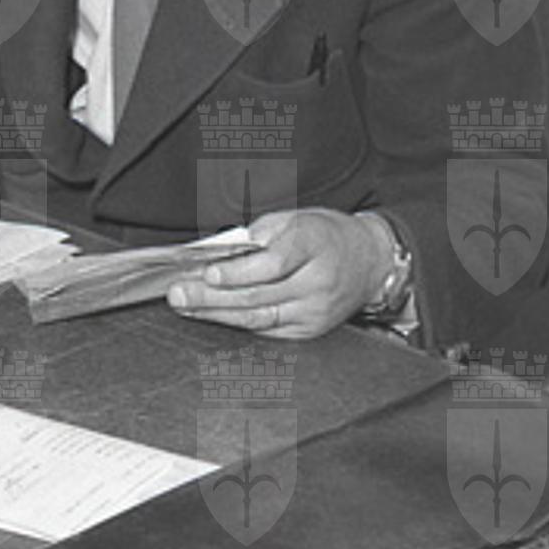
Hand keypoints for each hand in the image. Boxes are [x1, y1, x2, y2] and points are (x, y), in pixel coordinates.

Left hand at [167, 208, 390, 339]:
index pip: (273, 263)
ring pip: (259, 318)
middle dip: (211, 297)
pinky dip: (237, 323)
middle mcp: (318, 282)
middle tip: (179, 294)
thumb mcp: (298, 217)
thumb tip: (222, 249)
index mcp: (316, 244)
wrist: (370, 263)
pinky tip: (213, 315)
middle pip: (258, 295)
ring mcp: (315, 311)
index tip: (208, 271)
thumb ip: (262, 232)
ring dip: (216, 314)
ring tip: (186, 306)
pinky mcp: (311, 331)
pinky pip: (268, 330)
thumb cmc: (327, 235)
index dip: (238, 271)